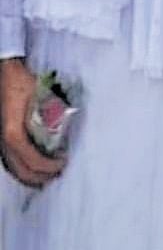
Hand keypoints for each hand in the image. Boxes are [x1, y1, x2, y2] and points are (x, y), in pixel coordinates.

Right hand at [0, 59, 65, 187]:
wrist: (5, 73)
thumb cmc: (22, 83)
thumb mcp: (42, 96)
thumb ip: (53, 112)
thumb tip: (67, 128)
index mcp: (14, 133)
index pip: (33, 160)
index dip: (49, 166)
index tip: (64, 162)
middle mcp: (4, 142)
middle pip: (23, 172)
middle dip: (43, 176)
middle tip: (59, 172)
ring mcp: (1, 143)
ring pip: (15, 170)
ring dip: (33, 176)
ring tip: (50, 173)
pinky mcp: (1, 140)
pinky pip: (11, 163)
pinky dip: (24, 169)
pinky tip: (36, 168)